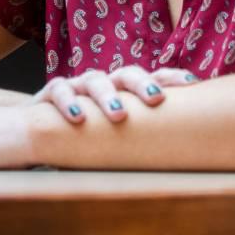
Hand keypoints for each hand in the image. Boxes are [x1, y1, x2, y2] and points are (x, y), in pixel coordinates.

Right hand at [33, 65, 199, 125]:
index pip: (153, 77)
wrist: (41, 129)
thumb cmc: (88, 134)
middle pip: (127, 74)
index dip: (173, 78)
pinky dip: (69, 102)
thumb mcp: (116, 135)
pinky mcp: (52, 92)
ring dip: (108, 95)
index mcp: (126, 90)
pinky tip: (78, 117)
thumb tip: (183, 160)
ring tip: (118, 116)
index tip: (193, 84)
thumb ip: (141, 139)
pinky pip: (60, 90)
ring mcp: (79, 85)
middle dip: (143, 84)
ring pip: (96, 80)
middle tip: (156, 99)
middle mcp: (106, 83)